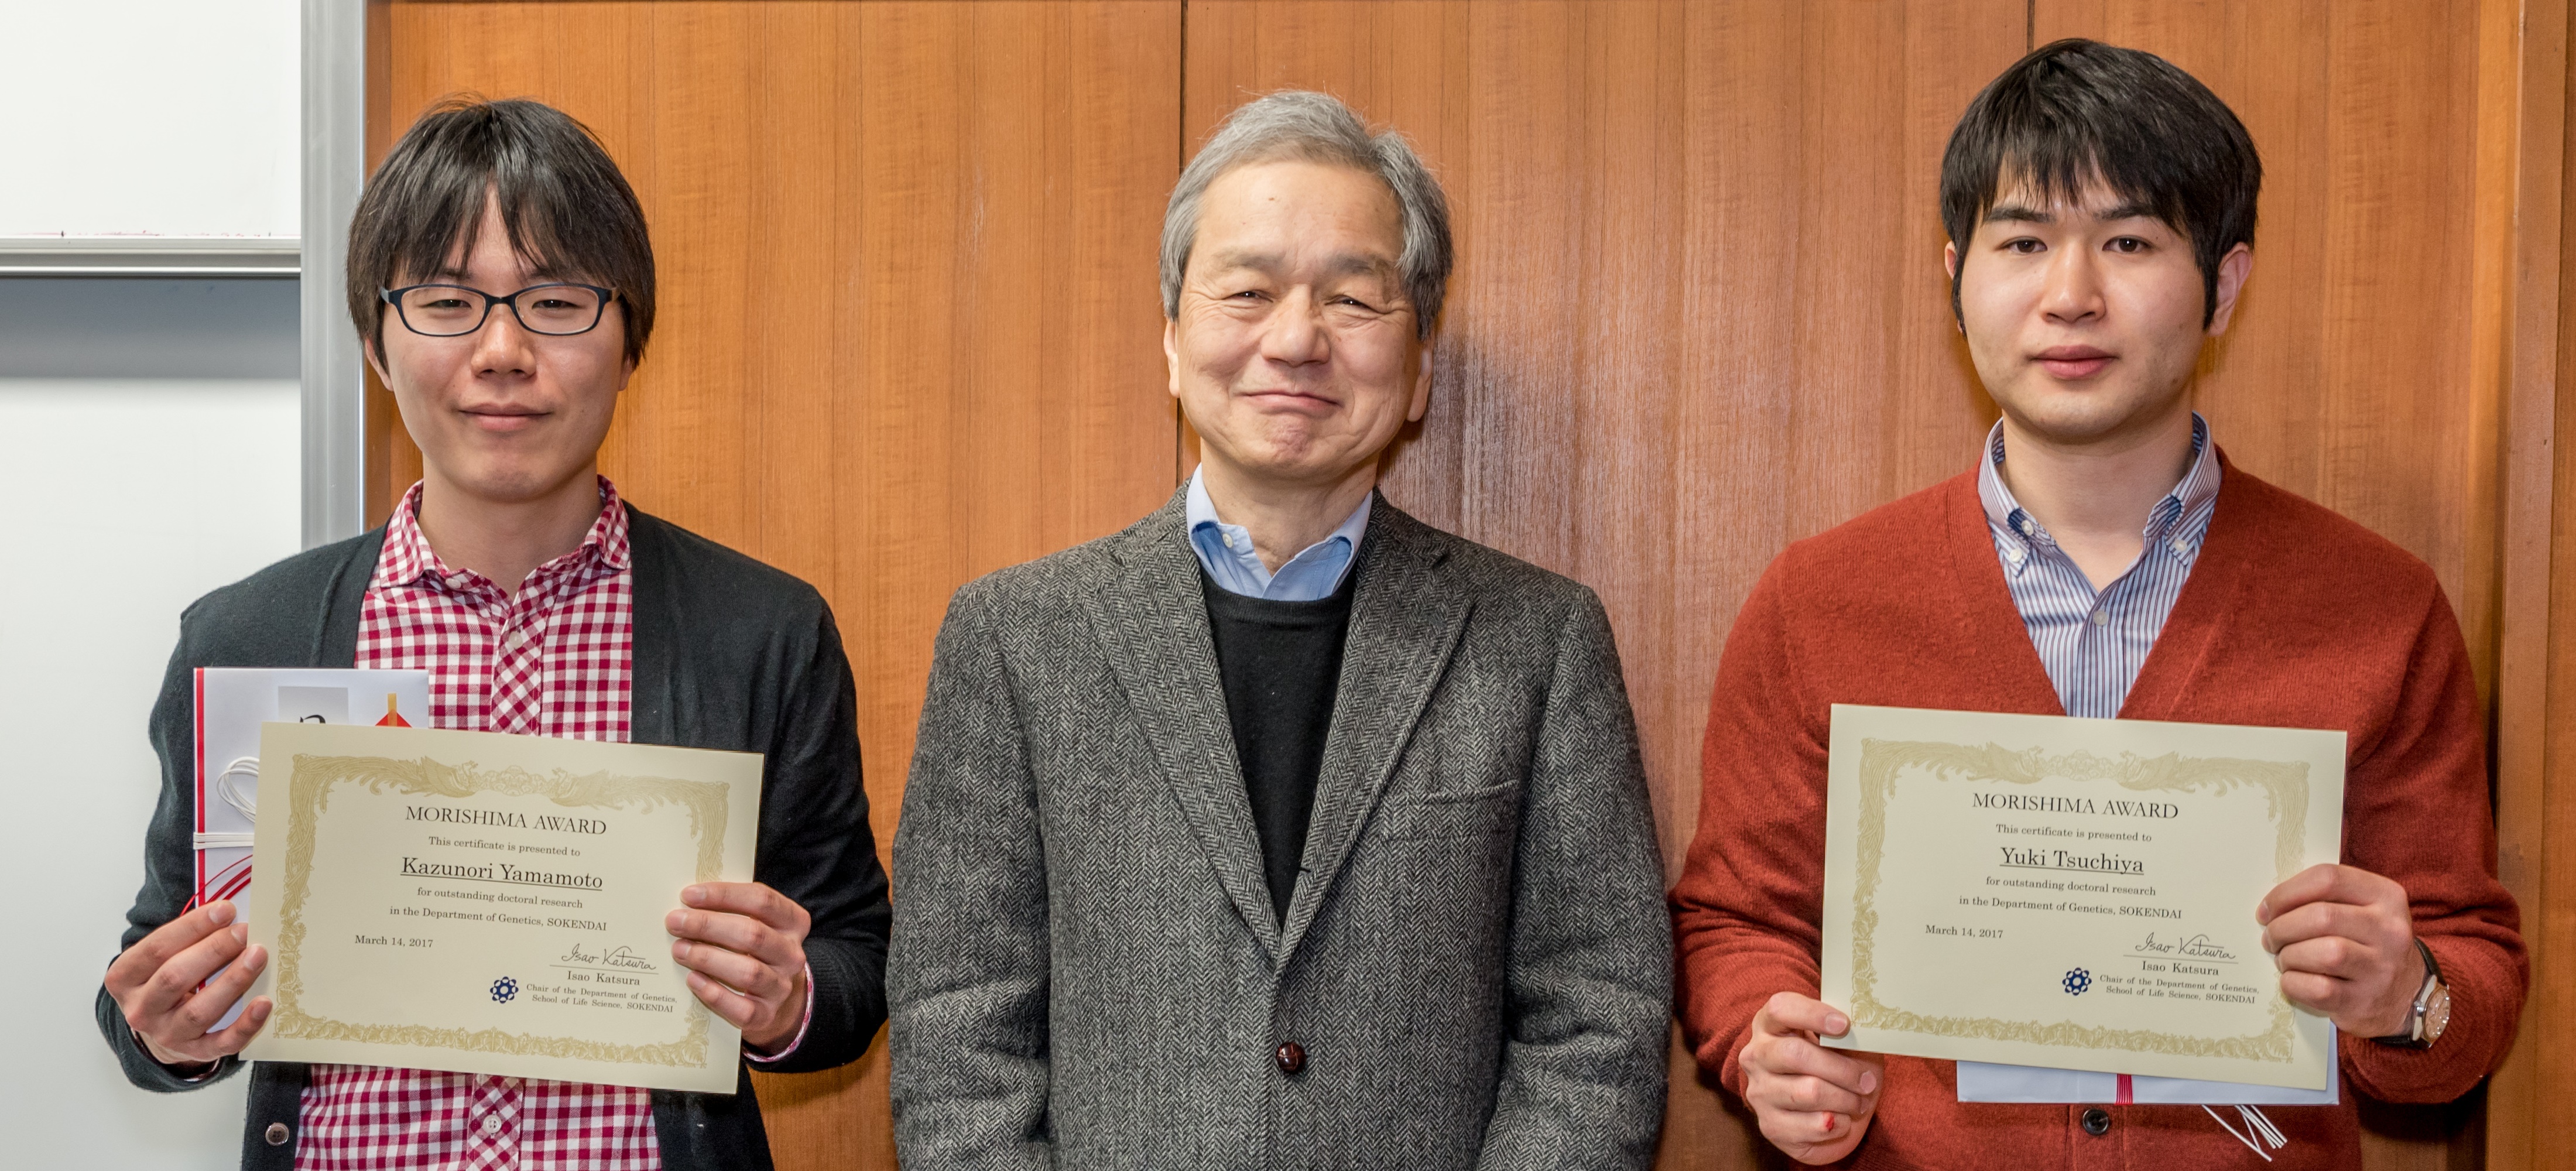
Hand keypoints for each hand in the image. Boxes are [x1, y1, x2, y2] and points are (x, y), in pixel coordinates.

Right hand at [103, 900, 271, 1070]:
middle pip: (175, 977)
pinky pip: (222, 1042)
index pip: (157, 948)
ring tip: (258, 955)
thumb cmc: (168, 980)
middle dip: (213, 951)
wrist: (162, 1028)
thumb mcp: (163, 957)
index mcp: (124, 978)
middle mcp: (141, 1009)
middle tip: (244, 931)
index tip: (226, 910)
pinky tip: (264, 1003)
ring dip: (232, 981)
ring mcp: (166, 1034)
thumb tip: (230, 912)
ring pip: (198, 1011)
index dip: (192, 927)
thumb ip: (187, 937)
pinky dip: (245, 1025)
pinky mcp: (195, 1052)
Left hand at [666, 882, 809, 1051]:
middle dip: (708, 925)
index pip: (762, 901)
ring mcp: (781, 987)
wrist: (775, 997)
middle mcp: (791, 954)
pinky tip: (692, 980)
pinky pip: (741, 1008)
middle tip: (675, 921)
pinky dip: (714, 993)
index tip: (688, 895)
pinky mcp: (766, 1016)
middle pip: (753, 934)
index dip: (724, 895)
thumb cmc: (754, 951)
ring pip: (748, 971)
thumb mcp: (756, 923)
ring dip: (708, 958)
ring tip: (679, 949)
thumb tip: (686, 903)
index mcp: (793, 922)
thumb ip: (731, 911)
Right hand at [1741, 991, 1884, 1163]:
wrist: (1825, 1113)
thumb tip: (1864, 1029)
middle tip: (1867, 1080)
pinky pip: (1814, 1126)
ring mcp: (1759, 1093)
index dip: (1813, 1014)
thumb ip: (1849, 1033)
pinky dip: (1840, 1123)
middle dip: (1842, 1069)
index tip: (1845, 1024)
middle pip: (1795, 1054)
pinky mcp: (1771, 1127)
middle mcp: (1756, 1056)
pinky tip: (1842, 1118)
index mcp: (1770, 1025)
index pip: (1781, 1009)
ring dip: (1846, 1099)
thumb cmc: (1836, 1067)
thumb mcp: (1845, 1043)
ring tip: (1860, 1101)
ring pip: (1808, 1092)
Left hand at [2257, 863, 2422, 1036]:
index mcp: (2386, 897)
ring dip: (2289, 956)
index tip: (2267, 909)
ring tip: (2284, 958)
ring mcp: (2380, 969)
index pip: (2328, 878)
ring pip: (2322, 953)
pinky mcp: (2364, 1001)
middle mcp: (2390, 931)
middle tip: (2271, 937)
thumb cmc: (2368, 944)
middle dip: (2282, 927)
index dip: (2286, 892)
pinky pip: (2317, 988)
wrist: (2407, 993)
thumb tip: (2271, 906)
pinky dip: (2293, 983)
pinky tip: (2293, 980)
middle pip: (2321, 916)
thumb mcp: (2363, 909)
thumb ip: (2325, 898)